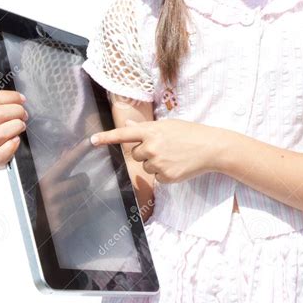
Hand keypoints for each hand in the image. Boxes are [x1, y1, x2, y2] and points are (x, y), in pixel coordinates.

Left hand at [90, 118, 223, 183]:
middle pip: (134, 154)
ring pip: (145, 167)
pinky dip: (165, 173)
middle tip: (164, 147)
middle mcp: (151, 147)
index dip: (106, 138)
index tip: (92, 141)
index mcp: (151, 130)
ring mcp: (158, 163)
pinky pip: (157, 177)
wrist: (210, 147)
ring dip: (155, 163)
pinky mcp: (165, 177)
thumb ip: (146, 128)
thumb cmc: (190, 133)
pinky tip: (177, 165)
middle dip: (145, 151)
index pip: (123, 134)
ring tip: (173, 155)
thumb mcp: (168, 125)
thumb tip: (130, 126)